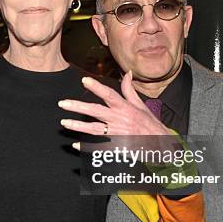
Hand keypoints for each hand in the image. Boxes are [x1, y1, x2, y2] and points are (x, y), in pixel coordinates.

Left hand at [58, 71, 172, 140]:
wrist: (159, 143)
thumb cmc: (148, 122)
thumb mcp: (140, 105)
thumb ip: (129, 90)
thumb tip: (127, 73)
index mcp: (124, 107)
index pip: (109, 94)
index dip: (96, 87)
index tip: (84, 80)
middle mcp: (119, 119)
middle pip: (96, 111)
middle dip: (78, 106)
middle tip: (63, 103)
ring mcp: (117, 134)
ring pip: (94, 129)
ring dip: (78, 126)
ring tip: (64, 123)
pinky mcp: (117, 146)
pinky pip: (99, 147)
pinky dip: (87, 147)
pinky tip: (76, 145)